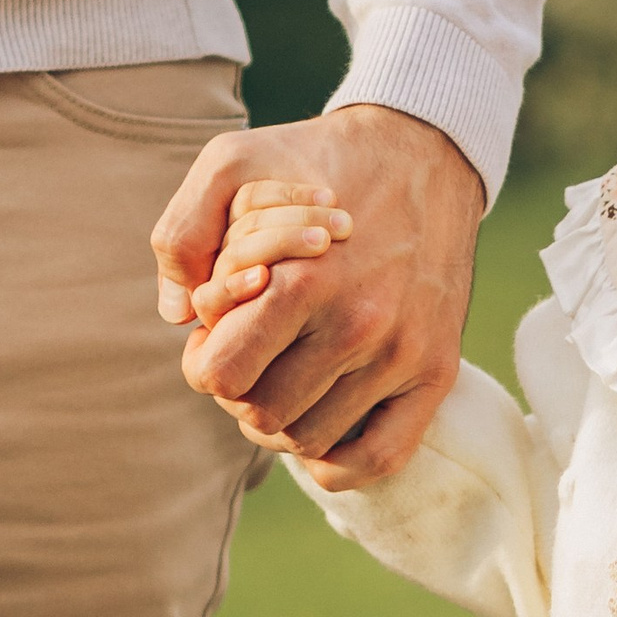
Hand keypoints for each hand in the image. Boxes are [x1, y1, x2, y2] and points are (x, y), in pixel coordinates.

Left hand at [152, 104, 482, 486]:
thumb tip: (178, 316)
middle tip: (250, 357)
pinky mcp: (437, 373)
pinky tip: (320, 427)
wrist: (422, 154)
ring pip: (310, 440)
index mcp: (303, 280)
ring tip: (283, 378)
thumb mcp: (231, 164)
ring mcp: (402, 355)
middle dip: (240, 392)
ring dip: (282, 421)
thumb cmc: (315, 163)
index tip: (215, 339)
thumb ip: (183, 233)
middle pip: (262, 414)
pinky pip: (377, 459)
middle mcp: (358, 325)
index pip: (223, 376)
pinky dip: (336, 462)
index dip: (204, 364)